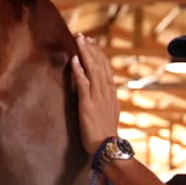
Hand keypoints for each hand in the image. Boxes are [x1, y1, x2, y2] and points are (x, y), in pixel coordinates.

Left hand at [70, 34, 118, 154]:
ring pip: (93, 70)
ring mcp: (98, 98)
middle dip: (91, 50)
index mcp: (111, 94)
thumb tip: (103, 94)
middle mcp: (106, 93)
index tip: (92, 44)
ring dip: (85, 54)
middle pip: (100, 65)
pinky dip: (79, 71)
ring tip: (79, 41)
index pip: (106, 69)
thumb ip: (106, 102)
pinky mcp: (88, 105)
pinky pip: (84, 85)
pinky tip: (74, 60)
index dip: (99, 55)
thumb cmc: (105, 135)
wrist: (107, 148)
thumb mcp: (109, 114)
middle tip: (82, 36)